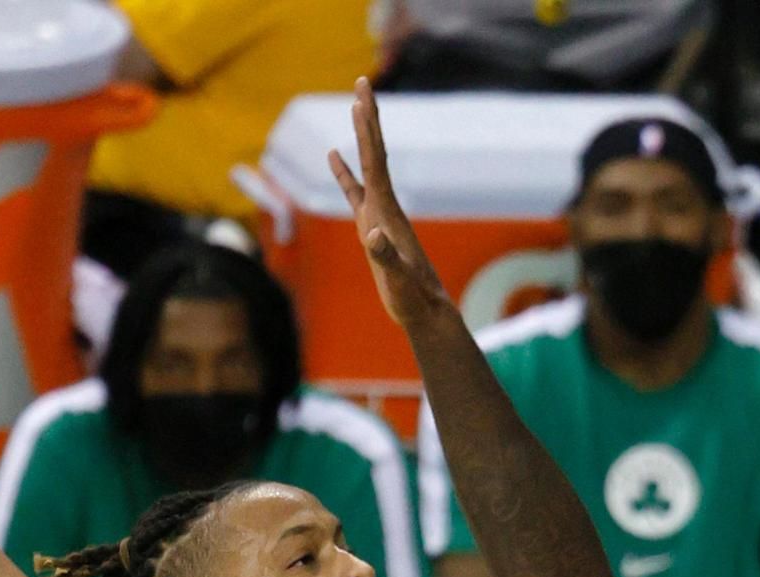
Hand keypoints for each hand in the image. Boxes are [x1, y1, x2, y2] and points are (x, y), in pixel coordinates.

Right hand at [327, 77, 448, 327]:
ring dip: (360, 136)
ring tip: (354, 107)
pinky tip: (333, 156)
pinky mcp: (371, 227)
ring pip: (366, 166)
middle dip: (367, 118)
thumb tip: (371, 234)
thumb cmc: (413, 298)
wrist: (426, 310)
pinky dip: (343, 172)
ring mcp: (378, 214)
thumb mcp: (398, 279)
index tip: (361, 98)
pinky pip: (354, 191)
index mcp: (387, 211)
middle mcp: (384, 206)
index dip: (367, 130)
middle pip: (375, 153)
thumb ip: (386, 256)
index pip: (375, 161)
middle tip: (363, 82)